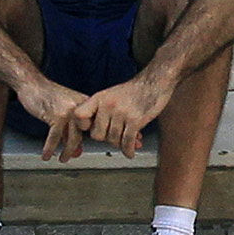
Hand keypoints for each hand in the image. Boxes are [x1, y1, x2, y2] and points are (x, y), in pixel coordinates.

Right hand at [17, 77, 87, 158]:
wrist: (33, 84)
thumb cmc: (48, 96)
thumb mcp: (64, 109)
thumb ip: (71, 128)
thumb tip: (77, 150)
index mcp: (86, 104)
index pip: (93, 127)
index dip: (88, 141)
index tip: (81, 150)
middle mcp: (81, 107)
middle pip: (83, 134)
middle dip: (75, 149)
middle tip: (69, 157)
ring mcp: (70, 112)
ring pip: (72, 139)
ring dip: (66, 152)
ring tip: (62, 159)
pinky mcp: (57, 116)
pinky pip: (55, 138)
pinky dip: (50, 149)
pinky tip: (46, 154)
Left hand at [44, 73, 167, 159]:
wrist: (154, 83)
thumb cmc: (133, 91)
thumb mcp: (110, 95)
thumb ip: (100, 111)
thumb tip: (93, 132)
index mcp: (99, 98)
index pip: (79, 116)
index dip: (83, 126)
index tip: (90, 129)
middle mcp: (108, 105)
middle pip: (97, 135)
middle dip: (106, 139)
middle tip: (114, 136)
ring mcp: (121, 113)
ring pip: (113, 140)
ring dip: (120, 144)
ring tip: (126, 141)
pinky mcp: (135, 120)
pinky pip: (127, 142)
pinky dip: (128, 150)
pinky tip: (130, 152)